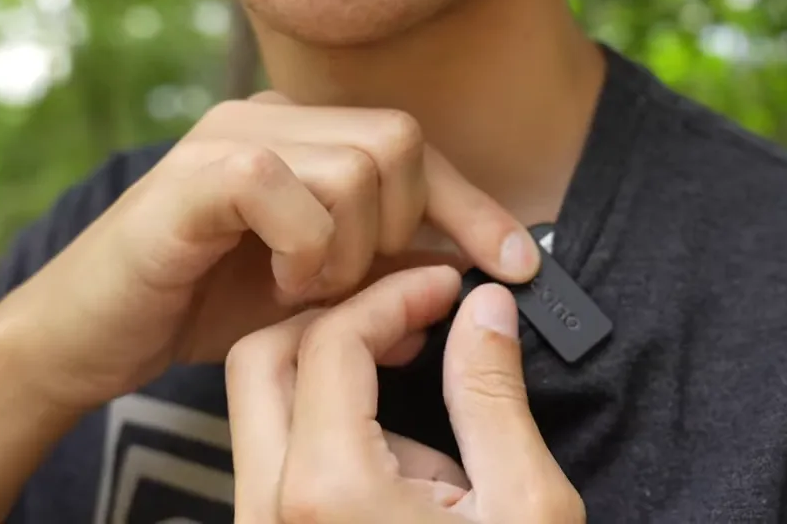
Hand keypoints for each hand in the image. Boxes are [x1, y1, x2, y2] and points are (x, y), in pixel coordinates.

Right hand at [0, 94, 540, 410]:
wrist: (89, 336)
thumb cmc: (201, 307)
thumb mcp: (315, 295)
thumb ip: (381, 280)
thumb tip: (458, 287)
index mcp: (306, 135)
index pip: (418, 150)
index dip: (474, 208)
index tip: (520, 266)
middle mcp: (273, 116)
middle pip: (401, 140)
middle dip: (402, 229)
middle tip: (351, 285)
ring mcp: (233, 135)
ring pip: (361, 163)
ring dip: (353, 248)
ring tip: (306, 288)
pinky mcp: (197, 173)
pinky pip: (292, 188)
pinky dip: (306, 249)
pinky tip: (278, 283)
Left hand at [226, 265, 585, 523]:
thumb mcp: (524, 505)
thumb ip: (493, 396)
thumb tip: (484, 309)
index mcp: (329, 492)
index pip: (333, 341)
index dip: (395, 295)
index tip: (448, 285)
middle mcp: (271, 512)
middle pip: (265, 360)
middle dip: (338, 316)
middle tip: (410, 310)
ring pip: (262, 408)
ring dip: (330, 367)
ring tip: (417, 379)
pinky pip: (278, 457)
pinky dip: (327, 421)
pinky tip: (403, 451)